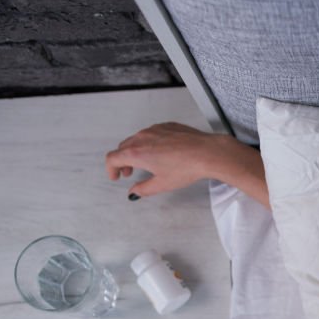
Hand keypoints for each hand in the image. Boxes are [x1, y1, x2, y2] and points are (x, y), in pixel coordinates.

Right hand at [105, 122, 239, 198]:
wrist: (207, 152)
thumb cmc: (186, 168)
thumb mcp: (162, 184)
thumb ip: (143, 189)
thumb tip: (133, 192)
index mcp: (136, 153)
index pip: (112, 158)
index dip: (111, 169)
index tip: (116, 176)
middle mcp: (142, 138)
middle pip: (123, 148)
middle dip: (123, 161)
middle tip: (129, 172)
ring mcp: (154, 129)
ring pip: (137, 139)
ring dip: (135, 151)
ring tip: (146, 163)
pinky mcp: (166, 126)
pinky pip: (151, 133)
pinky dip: (149, 143)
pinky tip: (162, 153)